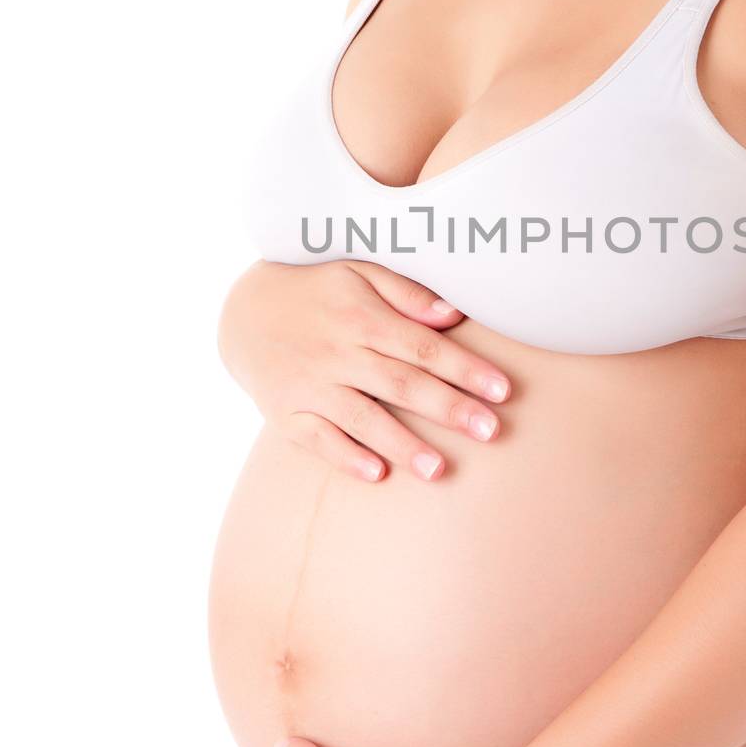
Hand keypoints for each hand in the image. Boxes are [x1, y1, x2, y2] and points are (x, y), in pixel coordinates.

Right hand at [216, 259, 511, 482]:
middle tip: (490, 431)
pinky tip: (377, 473)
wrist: (243, 312)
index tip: (502, 390)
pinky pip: (317, 439)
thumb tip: (454, 315)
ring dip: (402, 443)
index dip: (464, 369)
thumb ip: (406, 293)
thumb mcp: (358, 273)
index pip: (422, 346)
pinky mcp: (285, 414)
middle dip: (448, 409)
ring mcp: (309, 386)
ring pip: (362, 418)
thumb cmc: (318, 291)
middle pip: (401, 384)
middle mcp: (337, 353)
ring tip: (440, 469)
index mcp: (362, 317)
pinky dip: (345, 456)